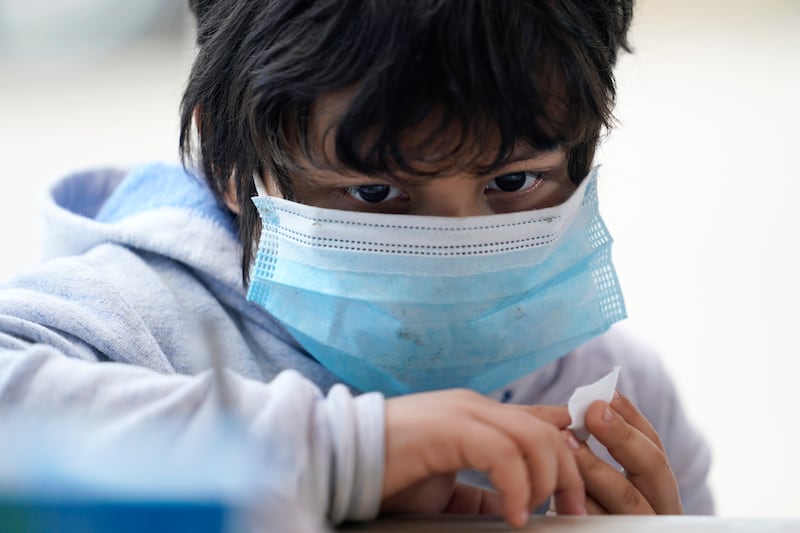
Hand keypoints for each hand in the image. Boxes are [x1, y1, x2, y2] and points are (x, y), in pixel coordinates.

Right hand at [381, 389, 585, 527]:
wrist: (341, 462)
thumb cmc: (390, 476)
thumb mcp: (448, 490)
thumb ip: (482, 492)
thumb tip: (514, 509)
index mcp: (477, 416)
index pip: (538, 421)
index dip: (568, 448)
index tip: (581, 486)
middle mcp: (476, 407)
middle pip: (546, 431)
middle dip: (568, 474)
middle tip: (572, 512)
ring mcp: (463, 412)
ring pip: (534, 436)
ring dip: (548, 480)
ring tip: (537, 514)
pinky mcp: (449, 426)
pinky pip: (501, 452)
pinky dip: (516, 486)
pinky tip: (513, 515)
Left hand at [564, 391, 682, 513]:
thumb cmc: (582, 509)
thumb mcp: (597, 479)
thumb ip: (597, 445)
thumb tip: (591, 403)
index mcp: (655, 490)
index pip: (655, 447)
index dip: (633, 419)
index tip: (606, 395)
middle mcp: (656, 512)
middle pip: (653, 471)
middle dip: (622, 438)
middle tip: (593, 412)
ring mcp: (637, 531)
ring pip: (625, 500)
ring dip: (595, 468)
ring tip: (566, 443)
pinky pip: (598, 524)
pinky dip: (581, 503)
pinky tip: (558, 485)